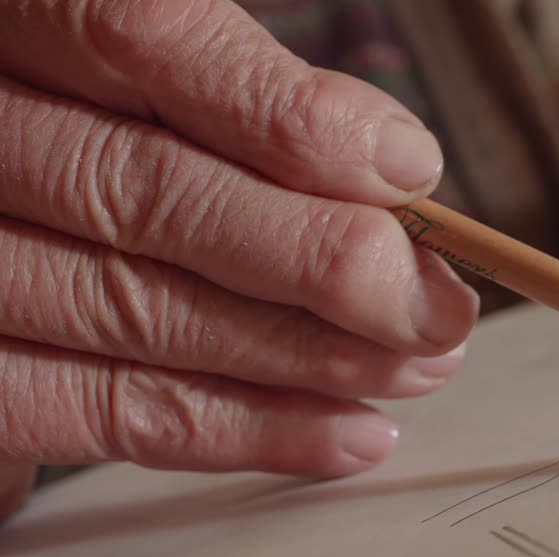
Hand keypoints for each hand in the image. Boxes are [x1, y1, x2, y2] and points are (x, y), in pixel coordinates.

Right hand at [0, 0, 479, 509]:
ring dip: (306, 356)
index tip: (408, 169)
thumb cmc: (104, 117)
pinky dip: (241, 430)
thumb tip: (394, 167)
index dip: (284, 117)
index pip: (140, 38)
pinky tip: (349, 435)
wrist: (6, 180)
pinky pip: (100, 414)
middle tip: (439, 308)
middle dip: (324, 261)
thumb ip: (245, 90)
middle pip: (146, 196)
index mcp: (9, 13)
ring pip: (134, 313)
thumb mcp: (148, 56)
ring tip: (418, 367)